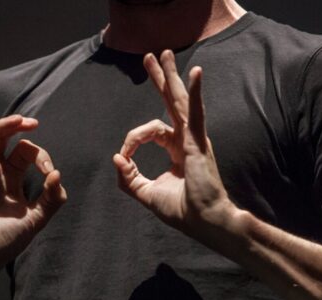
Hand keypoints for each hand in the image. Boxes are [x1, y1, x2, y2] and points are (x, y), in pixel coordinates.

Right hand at [0, 115, 66, 277]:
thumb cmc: (7, 242)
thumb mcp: (37, 220)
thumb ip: (52, 200)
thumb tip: (56, 174)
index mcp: (11, 180)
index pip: (23, 153)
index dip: (39, 157)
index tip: (49, 173)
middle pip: (1, 139)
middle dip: (16, 127)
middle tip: (33, 122)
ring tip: (16, 120)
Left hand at [112, 50, 234, 231]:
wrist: (205, 223)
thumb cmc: (183, 211)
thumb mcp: (147, 193)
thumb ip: (129, 177)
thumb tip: (116, 157)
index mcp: (177, 149)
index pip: (151, 130)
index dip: (132, 139)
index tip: (123, 157)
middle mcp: (186, 139)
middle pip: (170, 102)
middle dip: (160, 79)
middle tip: (151, 57)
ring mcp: (194, 139)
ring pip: (180, 101)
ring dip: (171, 77)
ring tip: (163, 54)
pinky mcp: (198, 143)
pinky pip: (194, 113)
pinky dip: (195, 92)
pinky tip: (195, 73)